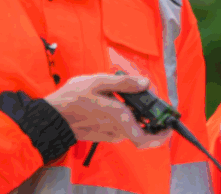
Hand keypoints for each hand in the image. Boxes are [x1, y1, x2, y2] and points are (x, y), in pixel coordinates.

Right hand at [44, 73, 171, 148]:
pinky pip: (122, 126)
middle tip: (151, 100)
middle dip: (151, 117)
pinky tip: (118, 100)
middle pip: (142, 130)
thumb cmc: (72, 99)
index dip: (162, 136)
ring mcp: (110, 134)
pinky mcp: (103, 134)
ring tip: (131, 94)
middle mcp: (117, 131)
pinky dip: (126, 115)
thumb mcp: (98, 82)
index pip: (146, 139)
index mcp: (119, 119)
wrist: (51, 116)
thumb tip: (145, 83)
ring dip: (137, 113)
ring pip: (132, 127)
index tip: (169, 125)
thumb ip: (124, 83)